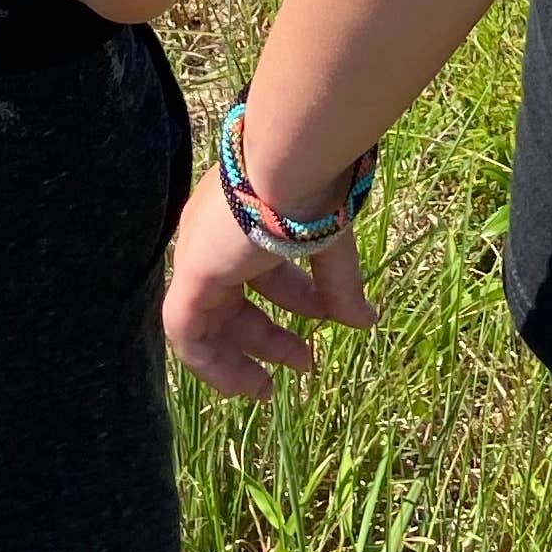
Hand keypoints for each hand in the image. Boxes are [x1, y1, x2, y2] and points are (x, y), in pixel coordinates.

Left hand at [163, 160, 375, 397]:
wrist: (291, 162)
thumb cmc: (313, 190)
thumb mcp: (330, 244)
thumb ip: (340, 285)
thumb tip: (366, 321)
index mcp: (247, 221)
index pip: (263, 271)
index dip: (294, 301)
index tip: (327, 322)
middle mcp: (215, 237)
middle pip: (235, 300)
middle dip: (268, 336)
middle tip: (303, 364)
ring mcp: (199, 254)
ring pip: (206, 321)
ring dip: (237, 358)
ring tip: (267, 389)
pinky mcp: (191, 274)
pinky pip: (185, 332)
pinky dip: (209, 363)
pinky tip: (241, 383)